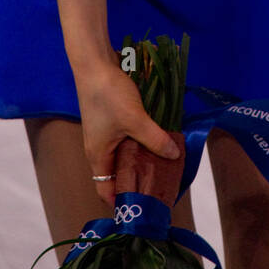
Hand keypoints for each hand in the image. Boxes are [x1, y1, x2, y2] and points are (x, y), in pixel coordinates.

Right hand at [72, 57, 181, 209]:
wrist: (94, 63)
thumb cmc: (109, 96)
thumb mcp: (136, 120)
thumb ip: (155, 139)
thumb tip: (174, 156)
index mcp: (98, 157)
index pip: (106, 191)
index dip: (122, 201)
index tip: (143, 206)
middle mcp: (99, 149)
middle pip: (117, 174)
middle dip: (137, 180)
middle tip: (160, 185)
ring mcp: (104, 133)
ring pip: (123, 155)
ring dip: (140, 159)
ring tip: (163, 164)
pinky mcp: (111, 119)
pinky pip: (126, 139)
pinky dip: (139, 143)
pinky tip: (156, 139)